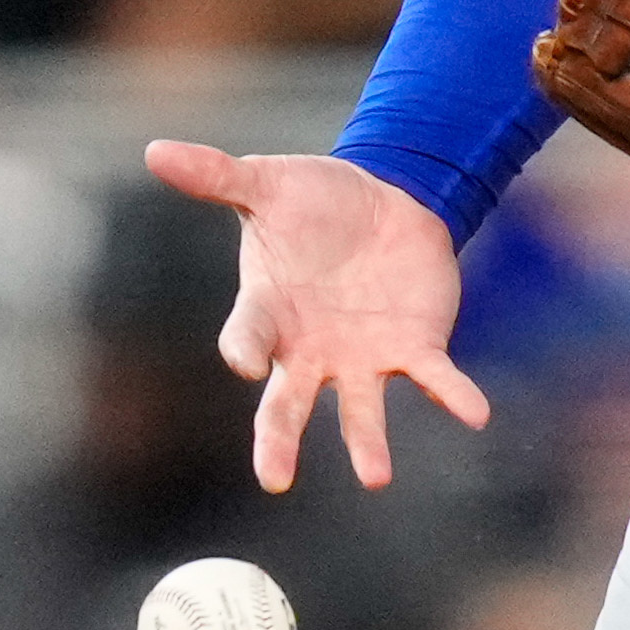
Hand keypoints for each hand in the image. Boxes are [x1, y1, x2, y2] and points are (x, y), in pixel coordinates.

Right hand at [143, 140, 489, 493]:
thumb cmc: (313, 199)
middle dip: (280, 440)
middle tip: (275, 479)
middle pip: (289, 403)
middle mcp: (310, 349)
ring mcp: (362, 356)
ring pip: (361, 410)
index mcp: (268, 313)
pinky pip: (433, 378)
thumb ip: (215, 175)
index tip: (243, 361)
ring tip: (375, 477)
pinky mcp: (413, 347)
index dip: (244, 348)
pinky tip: (476, 414)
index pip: (247, 338)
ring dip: (367, 443)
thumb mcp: (265, 182)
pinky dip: (453, 395)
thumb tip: (154, 150)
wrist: (384, 198)